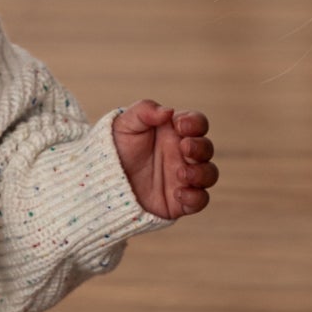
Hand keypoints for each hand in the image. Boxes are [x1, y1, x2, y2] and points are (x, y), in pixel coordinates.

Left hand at [112, 101, 217, 220]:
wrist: (102, 179)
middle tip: (183, 147)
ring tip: (181, 172)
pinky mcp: (179, 201)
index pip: (198, 123)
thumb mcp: (125, 124)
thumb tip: (168, 111)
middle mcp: (183, 154)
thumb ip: (145, 111)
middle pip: (206, 149)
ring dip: (201, 172)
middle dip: (199, 147)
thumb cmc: (117, 147)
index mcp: (174, 132)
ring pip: (209, 174)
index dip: (195, 123)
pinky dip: (195, 197)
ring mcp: (183, 178)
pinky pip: (200, 200)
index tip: (180, 125)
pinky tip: (178, 193)